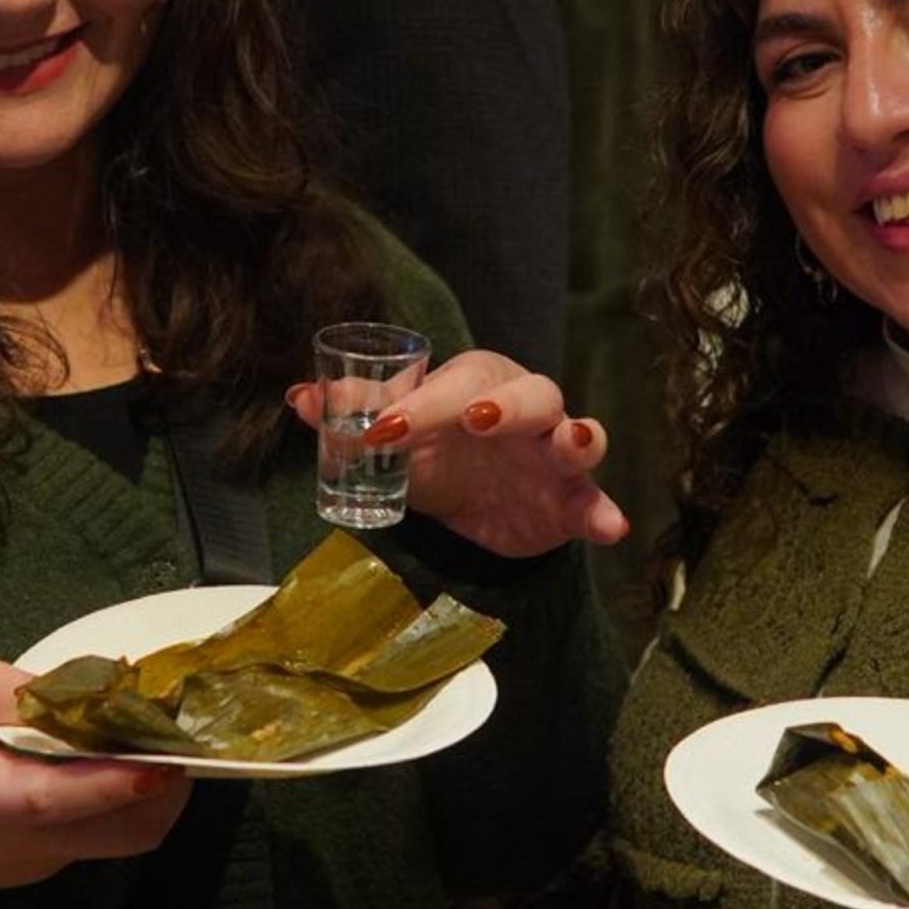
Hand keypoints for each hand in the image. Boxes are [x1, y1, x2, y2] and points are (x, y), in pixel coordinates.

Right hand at [0, 661, 190, 891]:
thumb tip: (69, 687)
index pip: (67, 798)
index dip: (123, 776)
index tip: (168, 749)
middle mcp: (21, 845)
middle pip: (121, 833)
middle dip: (164, 786)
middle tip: (173, 727)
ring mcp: (34, 863)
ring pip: (118, 841)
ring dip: (148, 794)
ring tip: (146, 735)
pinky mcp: (37, 866)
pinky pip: (92, 839)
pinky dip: (114, 802)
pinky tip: (105, 757)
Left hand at [287, 350, 627, 556]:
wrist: (473, 508)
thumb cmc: (437, 453)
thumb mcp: (395, 438)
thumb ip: (350, 416)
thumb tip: (298, 397)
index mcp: (480, 382)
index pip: (461, 380)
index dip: (426, 401)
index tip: (383, 430)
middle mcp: (527, 408)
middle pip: (532, 392)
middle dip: (506, 405)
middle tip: (476, 421)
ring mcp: (554, 455)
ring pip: (579, 434)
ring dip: (577, 438)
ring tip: (572, 445)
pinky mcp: (574, 500)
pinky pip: (596, 502)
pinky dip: (604, 513)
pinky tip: (610, 528)